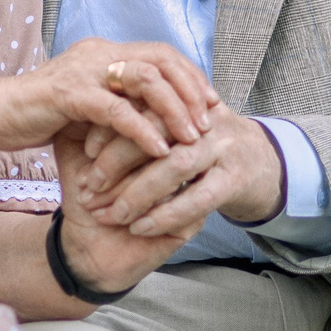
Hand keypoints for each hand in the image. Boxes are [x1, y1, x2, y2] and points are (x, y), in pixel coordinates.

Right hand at [0, 39, 216, 168]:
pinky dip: (143, 131)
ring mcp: (84, 71)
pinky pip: (117, 111)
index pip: (161, 53)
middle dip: (191, 90)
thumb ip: (115, 101)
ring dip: (174, 109)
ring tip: (191, 137)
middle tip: (209, 121)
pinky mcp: (69, 95)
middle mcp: (98, 54)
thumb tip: (153, 116)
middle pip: (161, 60)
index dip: (190, 75)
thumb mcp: (85, 104)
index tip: (210, 102)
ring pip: (146, 80)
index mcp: (104, 53)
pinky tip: (160, 150)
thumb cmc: (37, 115)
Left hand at [73, 99, 282, 240]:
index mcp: (184, 103)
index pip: (142, 105)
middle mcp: (204, 120)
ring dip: (136, 192)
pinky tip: (138, 227)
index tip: (84, 149)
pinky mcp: (235, 182)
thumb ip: (128, 128)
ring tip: (107, 213)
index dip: (111, 126)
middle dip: (118, 160)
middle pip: (156, 132)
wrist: (261, 173)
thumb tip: (69, 124)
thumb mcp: (160, 140)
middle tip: (90, 185)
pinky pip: (197, 199)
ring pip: (175, 166)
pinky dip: (164, 214)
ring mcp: (223, 149)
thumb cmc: (196, 158)